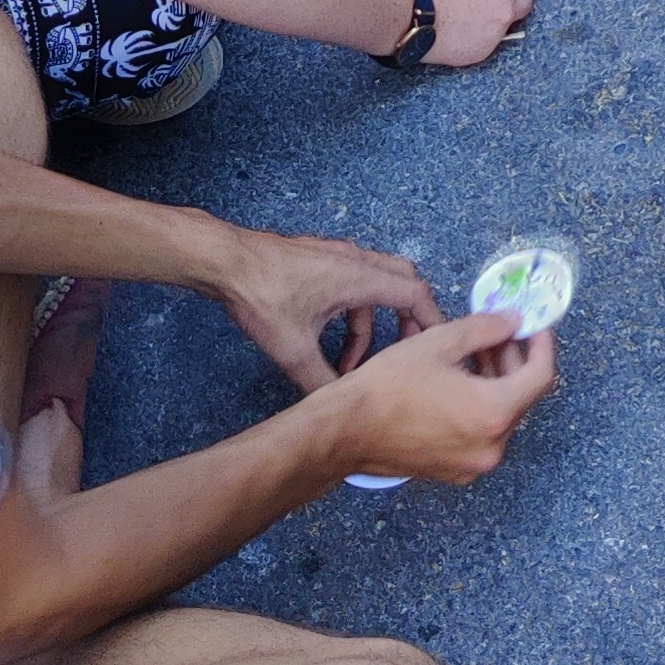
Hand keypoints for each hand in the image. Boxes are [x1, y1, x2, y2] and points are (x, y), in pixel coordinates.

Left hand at [209, 228, 444, 390]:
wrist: (225, 262)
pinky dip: (352, 312)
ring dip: (371, 324)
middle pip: (403, 283)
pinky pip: (353, 282)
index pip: (415, 293)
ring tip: (349, 363)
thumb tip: (340, 408)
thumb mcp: (293, 350)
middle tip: (401, 353)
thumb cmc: (261, 296)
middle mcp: (355, 260)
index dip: (432, 320)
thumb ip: (321, 383)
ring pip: (374, 285)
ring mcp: (337, 255)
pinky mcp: (320, 258)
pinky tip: (327, 340)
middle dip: (407, 320)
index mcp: (359, 277)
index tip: (439, 344)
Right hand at [327, 309, 556, 484]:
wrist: (346, 430)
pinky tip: (461, 378)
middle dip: (515, 359)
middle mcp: (490, 447)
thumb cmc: (389, 386)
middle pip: (521, 396)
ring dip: (497, 380)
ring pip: (501, 414)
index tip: (535, 325)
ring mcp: (472, 464)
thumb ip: (486, 329)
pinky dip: (480, 404)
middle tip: (502, 329)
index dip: (542, 344)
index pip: (540, 376)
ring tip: (478, 348)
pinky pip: (481, 432)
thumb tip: (514, 321)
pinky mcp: (454, 471)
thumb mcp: (441, 342)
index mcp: (493, 414)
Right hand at [414, 0, 534, 68]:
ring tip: (474, 11)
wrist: (408, 14)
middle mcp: (505, 10)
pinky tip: (462, 27)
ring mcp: (494, 35)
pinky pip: (489, 43)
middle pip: (522, 2)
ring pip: (507, 25)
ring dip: (497, 17)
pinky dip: (481, 35)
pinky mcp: (480, 53)